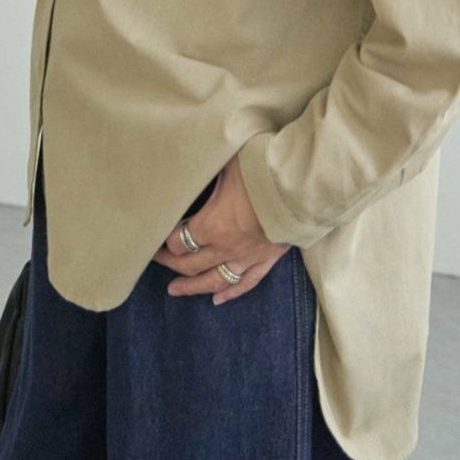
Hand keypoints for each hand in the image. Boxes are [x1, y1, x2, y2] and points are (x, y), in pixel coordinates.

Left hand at [153, 152, 290, 304]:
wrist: (301, 187)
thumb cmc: (262, 171)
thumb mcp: (226, 164)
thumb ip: (208, 168)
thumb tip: (194, 160)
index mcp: (210, 225)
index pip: (179, 241)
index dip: (165, 241)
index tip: (157, 236)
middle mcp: (225, 247)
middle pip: (190, 264)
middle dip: (171, 263)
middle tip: (158, 260)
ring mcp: (246, 257)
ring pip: (214, 280)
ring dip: (192, 286)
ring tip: (175, 290)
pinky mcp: (266, 260)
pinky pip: (246, 283)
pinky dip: (230, 292)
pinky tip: (217, 300)